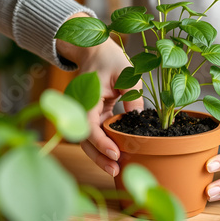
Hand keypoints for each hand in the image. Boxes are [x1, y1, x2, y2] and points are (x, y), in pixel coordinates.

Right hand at [56, 13, 142, 177]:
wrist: (95, 50)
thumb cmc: (109, 59)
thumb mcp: (126, 73)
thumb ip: (132, 96)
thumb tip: (138, 119)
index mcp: (86, 97)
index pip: (88, 126)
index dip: (100, 142)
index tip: (115, 153)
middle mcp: (80, 107)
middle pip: (84, 139)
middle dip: (98, 156)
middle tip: (115, 170)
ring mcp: (84, 111)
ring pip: (88, 139)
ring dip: (99, 154)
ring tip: (115, 169)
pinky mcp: (92, 114)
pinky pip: (95, 133)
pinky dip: (103, 144)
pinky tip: (116, 154)